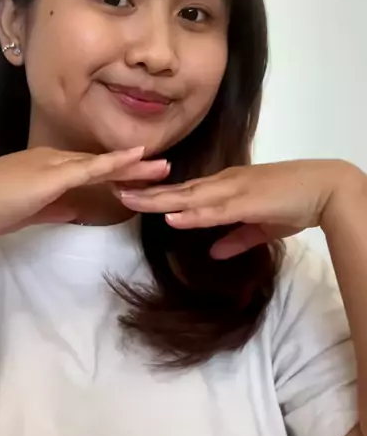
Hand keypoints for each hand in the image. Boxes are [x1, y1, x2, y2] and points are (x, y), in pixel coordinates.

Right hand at [0, 146, 168, 238]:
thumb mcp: (27, 210)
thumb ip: (52, 207)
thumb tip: (75, 209)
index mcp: (45, 167)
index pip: (87, 169)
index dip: (114, 172)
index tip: (139, 175)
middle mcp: (52, 159)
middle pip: (99, 163)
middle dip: (132, 167)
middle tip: (161, 167)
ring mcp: (52, 164)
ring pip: (100, 164)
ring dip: (133, 166)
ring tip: (162, 167)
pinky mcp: (52, 174)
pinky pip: (90, 168)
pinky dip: (115, 163)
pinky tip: (136, 161)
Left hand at [119, 159, 356, 258]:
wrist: (324, 189)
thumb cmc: (294, 203)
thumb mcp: (260, 226)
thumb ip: (235, 238)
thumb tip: (212, 252)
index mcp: (225, 186)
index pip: (183, 190)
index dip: (156, 192)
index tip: (130, 193)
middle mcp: (223, 183)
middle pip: (176, 189)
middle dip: (144, 191)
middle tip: (112, 188)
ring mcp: (233, 190)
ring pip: (188, 195)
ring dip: (157, 199)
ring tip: (127, 200)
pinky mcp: (246, 201)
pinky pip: (213, 209)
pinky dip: (192, 213)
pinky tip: (171, 217)